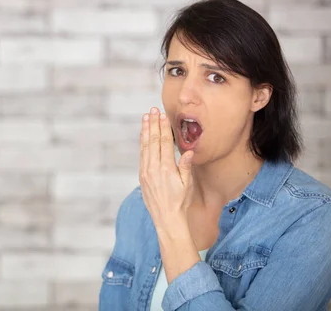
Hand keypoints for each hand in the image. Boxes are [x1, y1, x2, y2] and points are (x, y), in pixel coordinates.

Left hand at [139, 107, 193, 229]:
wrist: (167, 218)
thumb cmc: (180, 202)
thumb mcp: (187, 185)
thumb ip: (186, 167)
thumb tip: (189, 151)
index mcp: (166, 169)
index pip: (163, 143)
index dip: (163, 128)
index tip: (162, 115)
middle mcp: (153, 168)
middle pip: (152, 141)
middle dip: (152, 124)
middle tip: (152, 110)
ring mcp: (145, 172)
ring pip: (144, 147)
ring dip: (145, 131)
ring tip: (145, 118)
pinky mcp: (142, 176)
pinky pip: (141, 155)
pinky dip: (142, 143)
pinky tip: (143, 135)